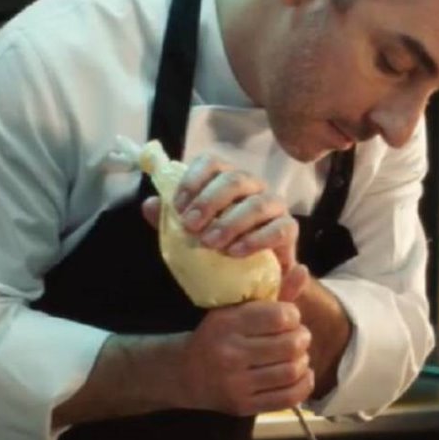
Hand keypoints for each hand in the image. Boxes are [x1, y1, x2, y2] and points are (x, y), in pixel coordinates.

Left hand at [141, 154, 297, 269]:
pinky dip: (255, 240)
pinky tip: (235, 252)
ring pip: (258, 203)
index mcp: (224, 180)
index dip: (193, 179)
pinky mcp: (289, 228)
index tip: (177, 205)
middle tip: (191, 226)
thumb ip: (169, 219)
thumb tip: (149, 204)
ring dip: (230, 223)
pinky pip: (279, 228)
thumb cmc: (217, 245)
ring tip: (210, 243)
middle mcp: (251, 186)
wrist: (249, 277)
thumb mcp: (188, 233)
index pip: (211, 163)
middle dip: (209, 202)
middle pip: (234, 179)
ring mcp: (273, 205)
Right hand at [175, 300, 313, 414]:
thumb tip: (304, 270)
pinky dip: (303, 384)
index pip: (280, 316)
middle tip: (298, 338)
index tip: (288, 319)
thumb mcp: (238, 310)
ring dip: (303, 362)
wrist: (186, 374)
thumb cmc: (218, 337)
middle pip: (291, 345)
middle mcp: (229, 353)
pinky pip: (289, 397)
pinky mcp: (243, 405)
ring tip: (296, 357)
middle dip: (302, 339)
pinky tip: (299, 375)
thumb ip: (274, 293)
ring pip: (292, 371)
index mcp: (227, 323)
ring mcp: (236, 382)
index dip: (293, 316)